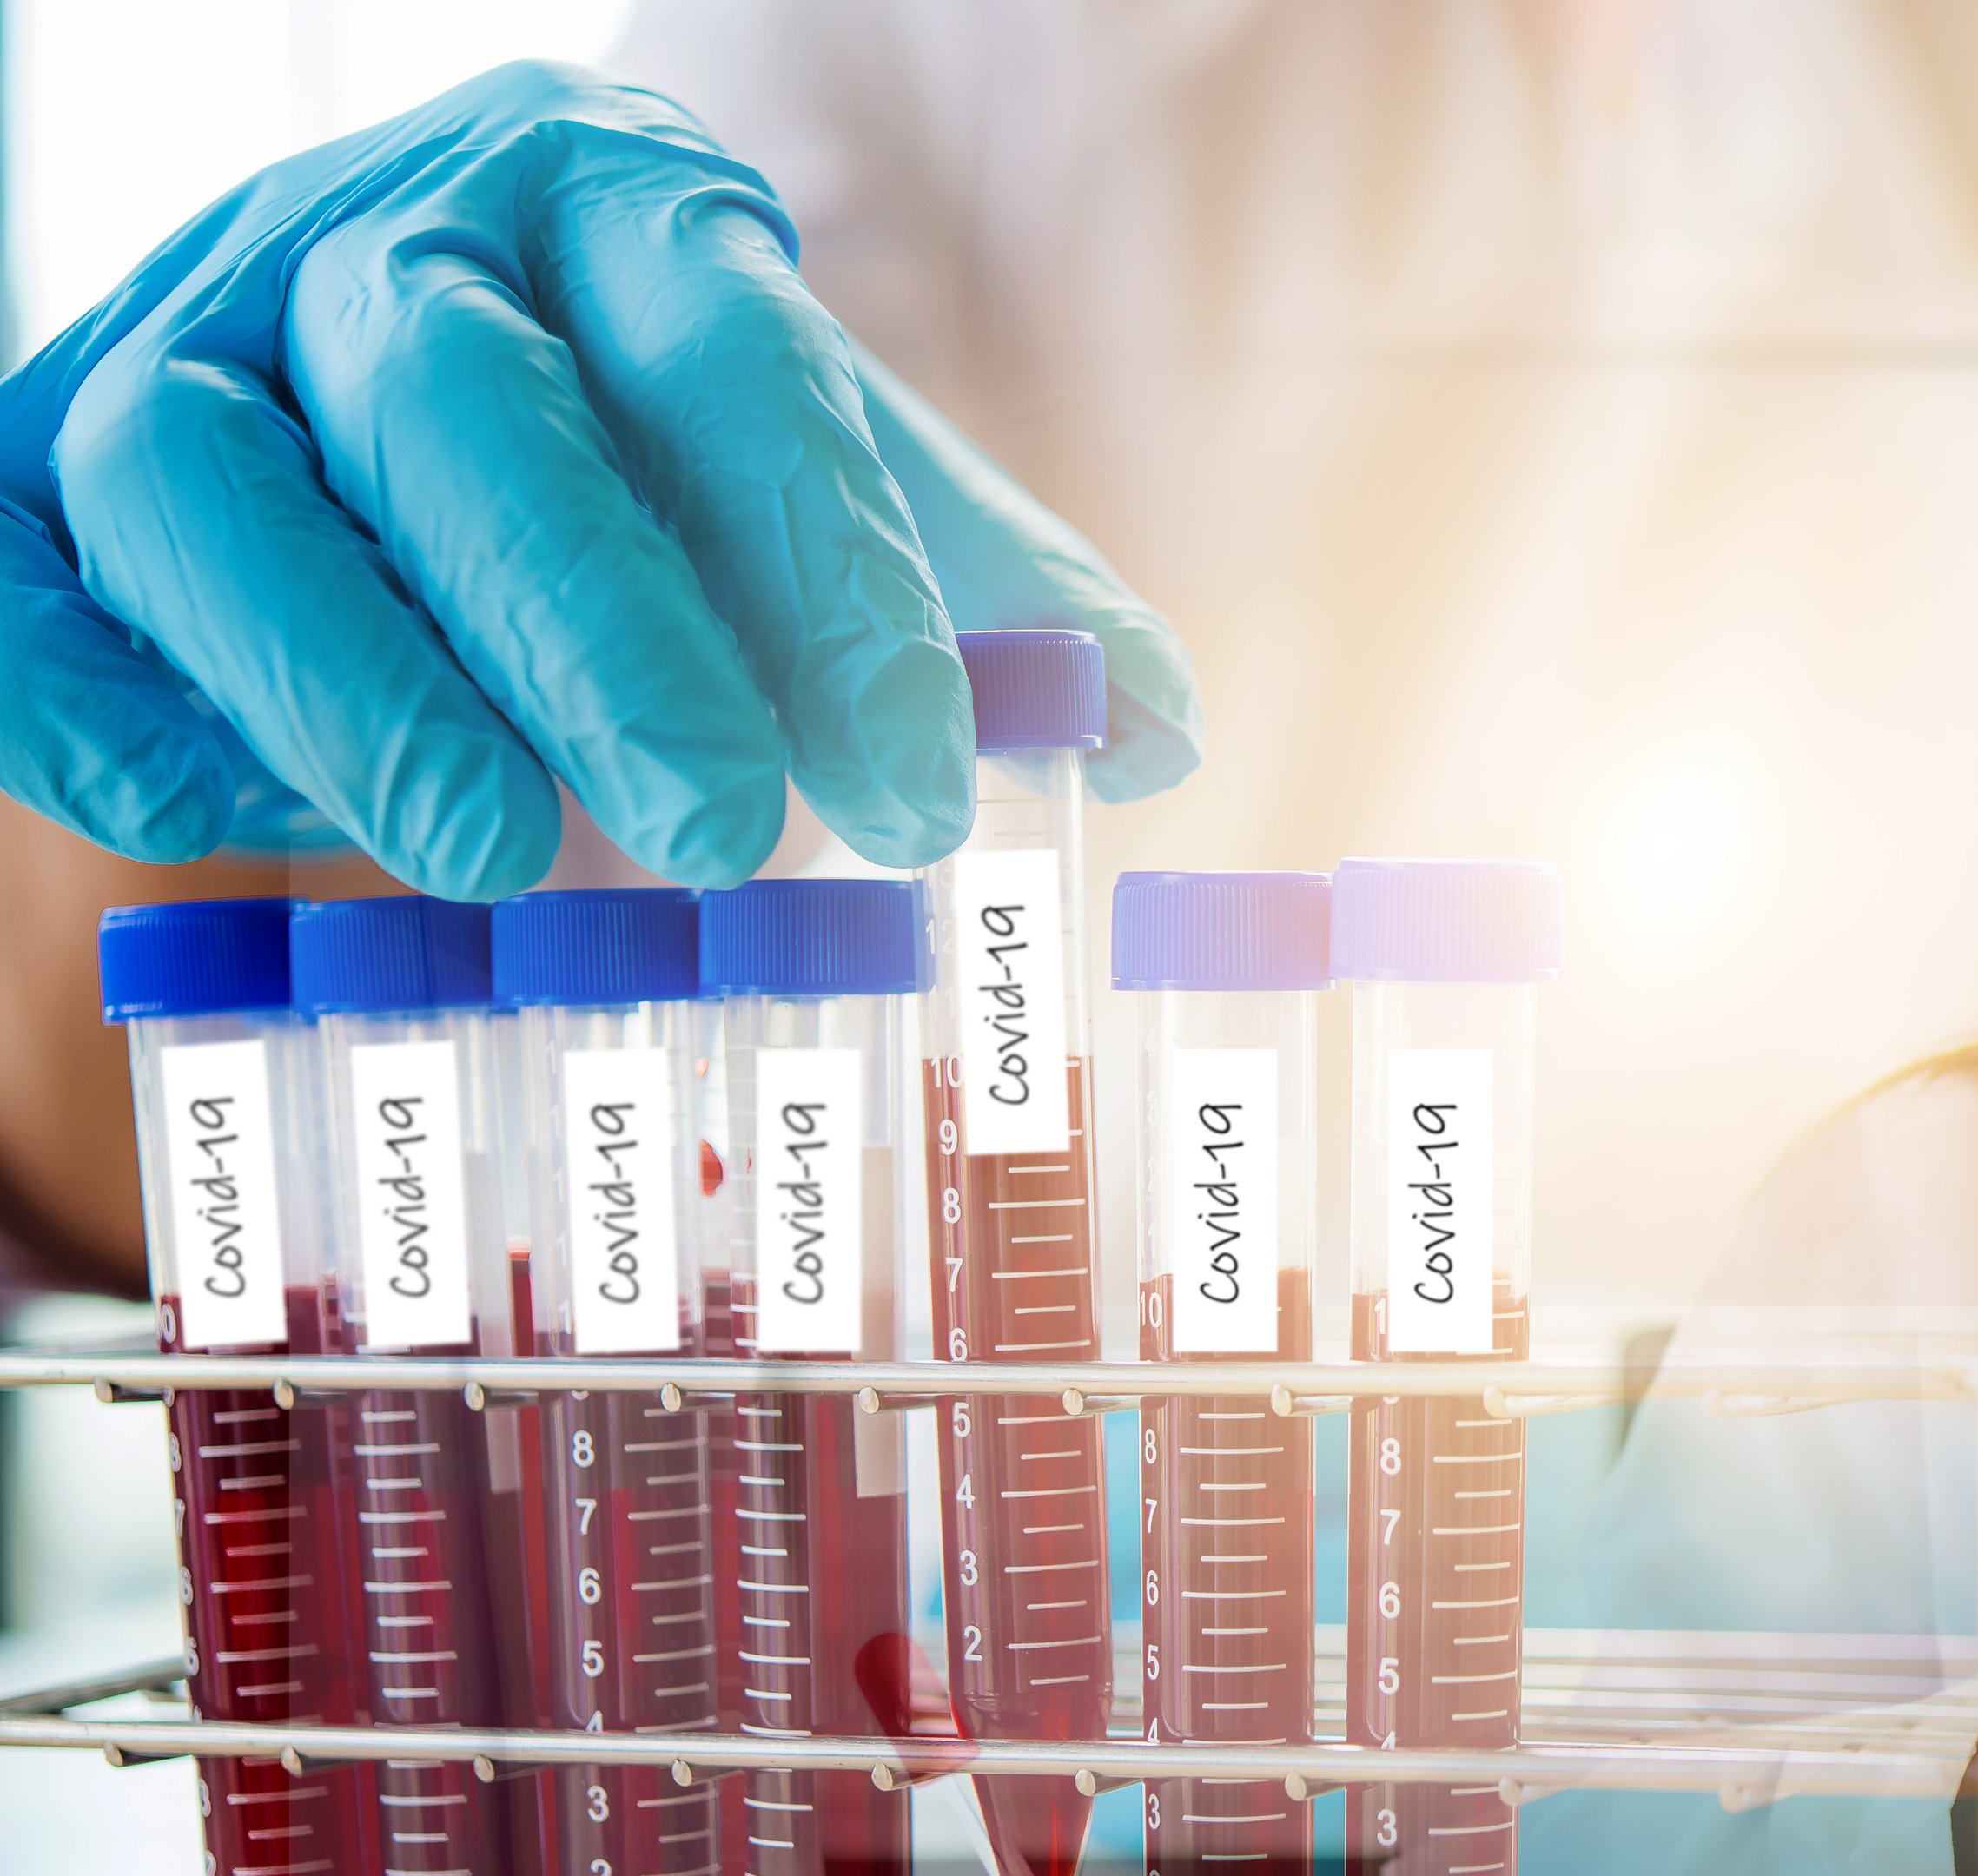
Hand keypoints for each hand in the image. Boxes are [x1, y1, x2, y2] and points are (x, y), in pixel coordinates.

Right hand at [0, 63, 1196, 896]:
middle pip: (463, 405)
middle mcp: (374, 239)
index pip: (731, 359)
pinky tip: (237, 827)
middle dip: (594, 629)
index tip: (925, 789)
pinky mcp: (24, 475)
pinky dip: (104, 711)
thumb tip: (1149, 728)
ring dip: (350, 682)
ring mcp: (177, 339)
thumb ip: (979, 588)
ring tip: (495, 857)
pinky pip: (18, 587)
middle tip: (718, 834)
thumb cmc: (654, 452)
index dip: (829, 574)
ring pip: (204, 478)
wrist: (395, 358)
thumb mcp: (828, 478)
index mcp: (609, 202)